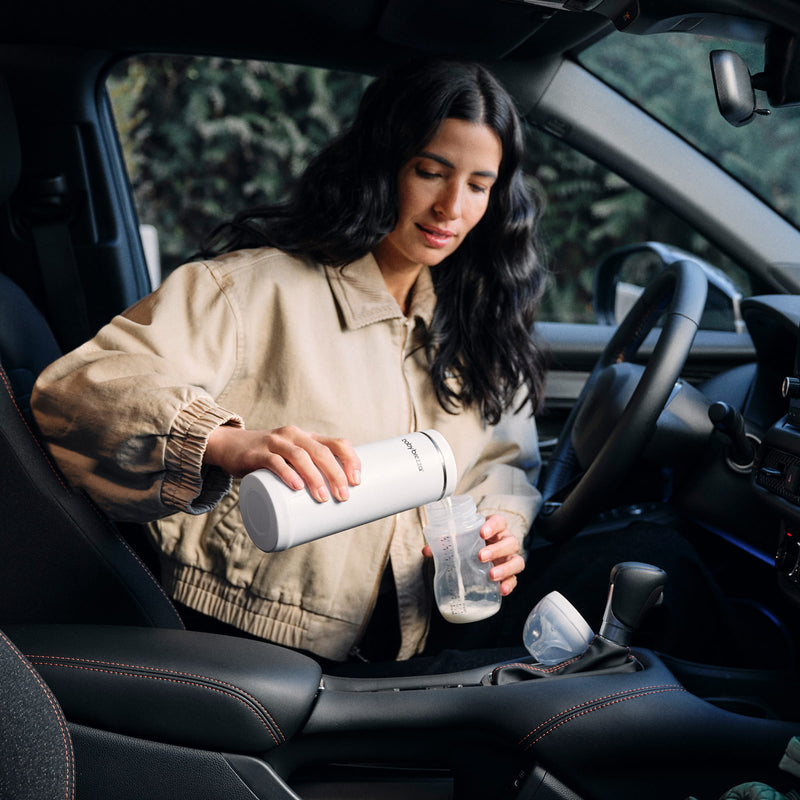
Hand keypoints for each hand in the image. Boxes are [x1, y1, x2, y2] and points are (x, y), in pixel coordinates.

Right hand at [204, 424, 360, 502]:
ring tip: (323, 497)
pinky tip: (296, 486)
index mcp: (307, 437)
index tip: (357, 482)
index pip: (337, 443)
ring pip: (300, 456)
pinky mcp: (256, 453)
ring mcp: (275, 442)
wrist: (229, 446)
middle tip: (343, 496)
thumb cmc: (268, 459)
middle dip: (336, 474)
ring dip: (314, 477)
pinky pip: (274, 461)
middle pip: (321, 452)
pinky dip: (287, 473)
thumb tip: (331, 507)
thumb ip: (307, 474)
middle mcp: (294, 436)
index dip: (351, 460)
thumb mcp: (290, 460)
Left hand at [422, 513, 524, 595]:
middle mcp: (505, 541)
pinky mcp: (510, 573)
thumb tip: (426, 551)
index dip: (493, 525)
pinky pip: (515, 579)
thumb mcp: (459, 538)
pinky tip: (501, 590)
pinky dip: (510, 584)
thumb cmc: (471, 542)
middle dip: (497, 549)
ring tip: (491, 575)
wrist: (480, 551)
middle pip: (510, 542)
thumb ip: (444, 542)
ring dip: (505, 568)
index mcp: (494, 528)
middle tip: (481, 556)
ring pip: (517, 561)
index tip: (482, 532)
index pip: (499, 521)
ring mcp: (509, 558)